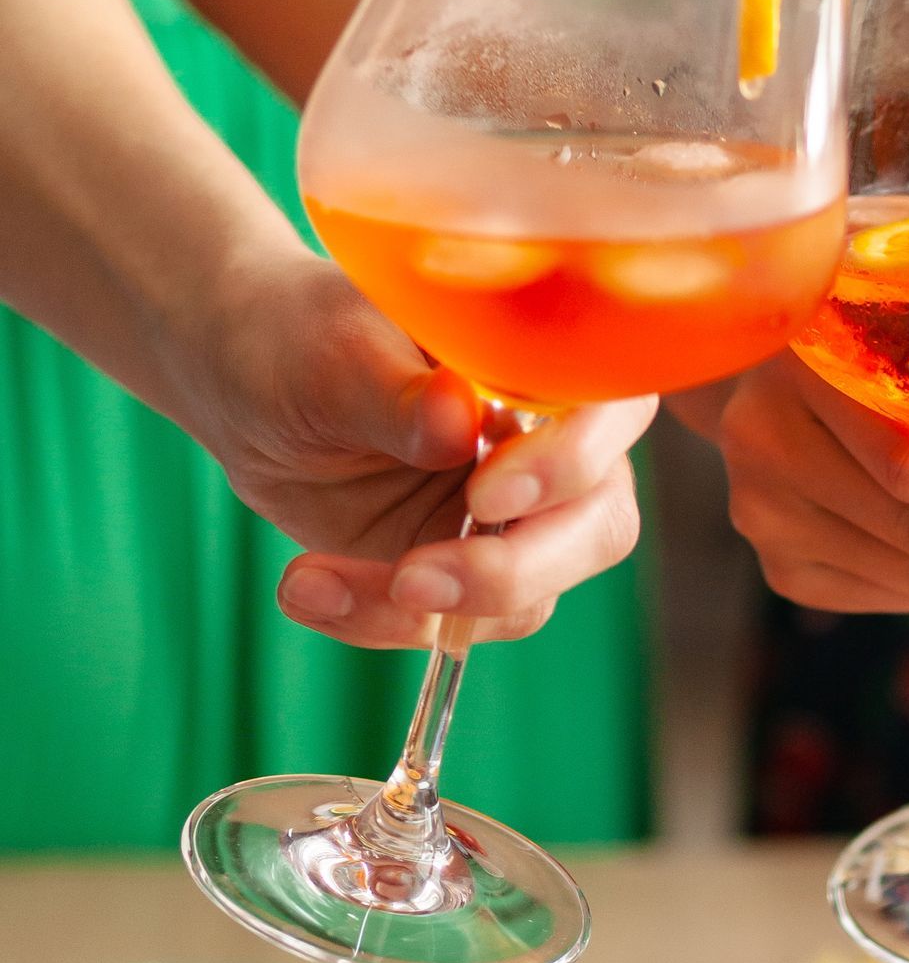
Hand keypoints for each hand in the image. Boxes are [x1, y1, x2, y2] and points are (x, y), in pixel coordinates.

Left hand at [178, 243, 650, 646]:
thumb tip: (455, 418)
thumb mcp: (330, 353)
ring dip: (433, 611)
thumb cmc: (298, 336)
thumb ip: (394, 390)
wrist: (243, 385)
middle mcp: (551, 444)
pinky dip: (377, 623)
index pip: (612, 413)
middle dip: (516, 570)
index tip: (486, 495)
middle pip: (598, 526)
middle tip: (414, 580)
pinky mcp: (463, 571)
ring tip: (314, 583)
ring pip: (533, 596)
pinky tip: (305, 589)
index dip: (571, 464)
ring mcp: (514, 519)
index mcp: (545, 361)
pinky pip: (453, 626)